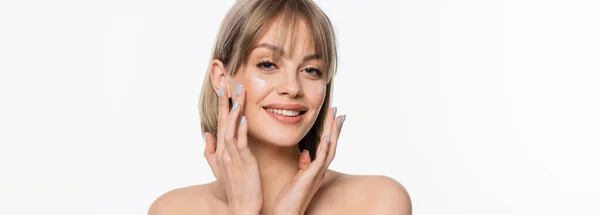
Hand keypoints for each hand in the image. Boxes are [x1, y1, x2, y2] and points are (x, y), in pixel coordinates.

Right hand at [204, 85, 262, 213]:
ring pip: (230, 129)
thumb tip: (207, 134)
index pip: (220, 123)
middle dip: (225, 103)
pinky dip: (241, 130)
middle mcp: (223, 151)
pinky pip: (241, 143)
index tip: (224, 89)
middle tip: (228, 84)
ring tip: (237, 96)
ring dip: (233, 112)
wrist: (241, 206)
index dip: (222, 106)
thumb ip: (210, 151)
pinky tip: (243, 118)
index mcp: (220, 150)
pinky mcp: (243, 162)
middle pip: (223, 122)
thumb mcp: (219, 168)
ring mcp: (232, 156)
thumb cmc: (234, 187)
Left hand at [272, 107, 345, 214]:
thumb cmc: (291, 198)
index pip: (327, 146)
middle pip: (332, 145)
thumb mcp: (297, 178)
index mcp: (317, 169)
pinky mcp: (311, 178)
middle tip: (339, 111)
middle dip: (335, 127)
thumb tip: (306, 153)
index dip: (331, 132)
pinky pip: (320, 161)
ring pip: (330, 150)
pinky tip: (327, 136)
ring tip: (336, 117)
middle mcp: (321, 170)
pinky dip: (325, 148)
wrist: (287, 214)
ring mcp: (318, 174)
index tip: (334, 117)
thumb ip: (304, 165)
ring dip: (333, 133)